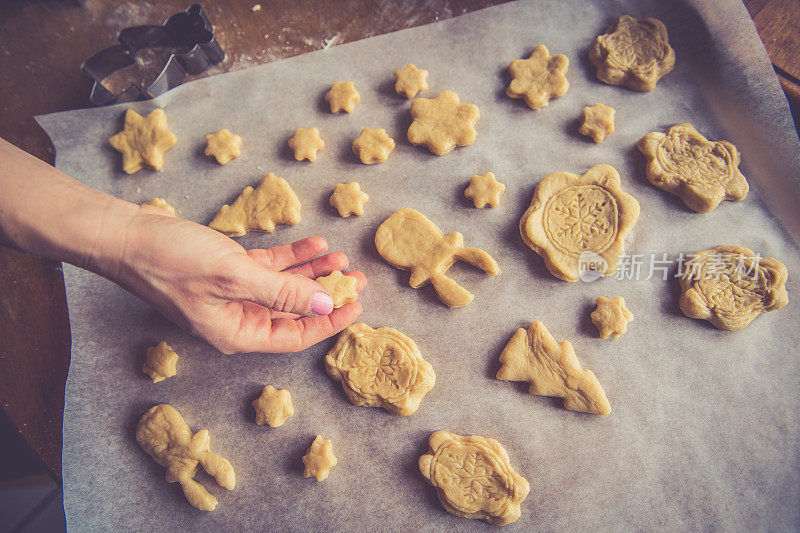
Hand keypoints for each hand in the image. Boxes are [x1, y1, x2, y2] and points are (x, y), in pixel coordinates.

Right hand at [107, 204, 364, 353]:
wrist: (127, 236)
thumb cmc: (171, 262)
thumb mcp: (234, 276)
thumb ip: (283, 292)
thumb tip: (325, 304)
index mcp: (238, 332)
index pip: (295, 336)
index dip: (329, 321)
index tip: (356, 304)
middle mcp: (238, 317)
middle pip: (294, 311)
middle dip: (327, 293)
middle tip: (357, 277)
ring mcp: (233, 293)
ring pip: (285, 286)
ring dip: (313, 271)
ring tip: (341, 257)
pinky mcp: (229, 269)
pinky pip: (269, 267)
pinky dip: (292, 256)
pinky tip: (315, 243)